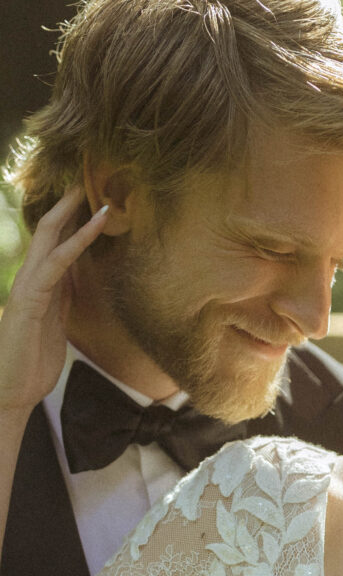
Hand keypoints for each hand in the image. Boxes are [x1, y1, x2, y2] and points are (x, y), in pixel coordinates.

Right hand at [0, 187, 108, 410]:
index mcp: (39, 287)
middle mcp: (31, 280)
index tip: (90, 202)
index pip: (54, 245)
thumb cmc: (32, 364)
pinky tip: (94, 225)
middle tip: (85, 178)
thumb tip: (76, 279)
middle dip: (66, 206)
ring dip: (70, 214)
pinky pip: (57, 263)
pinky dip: (77, 242)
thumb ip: (63, 300)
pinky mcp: (29, 298)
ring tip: (88, 190)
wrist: (11, 393)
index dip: (71, 223)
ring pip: (49, 240)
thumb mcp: (56, 325)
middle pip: (47, 233)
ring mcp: (28, 287)